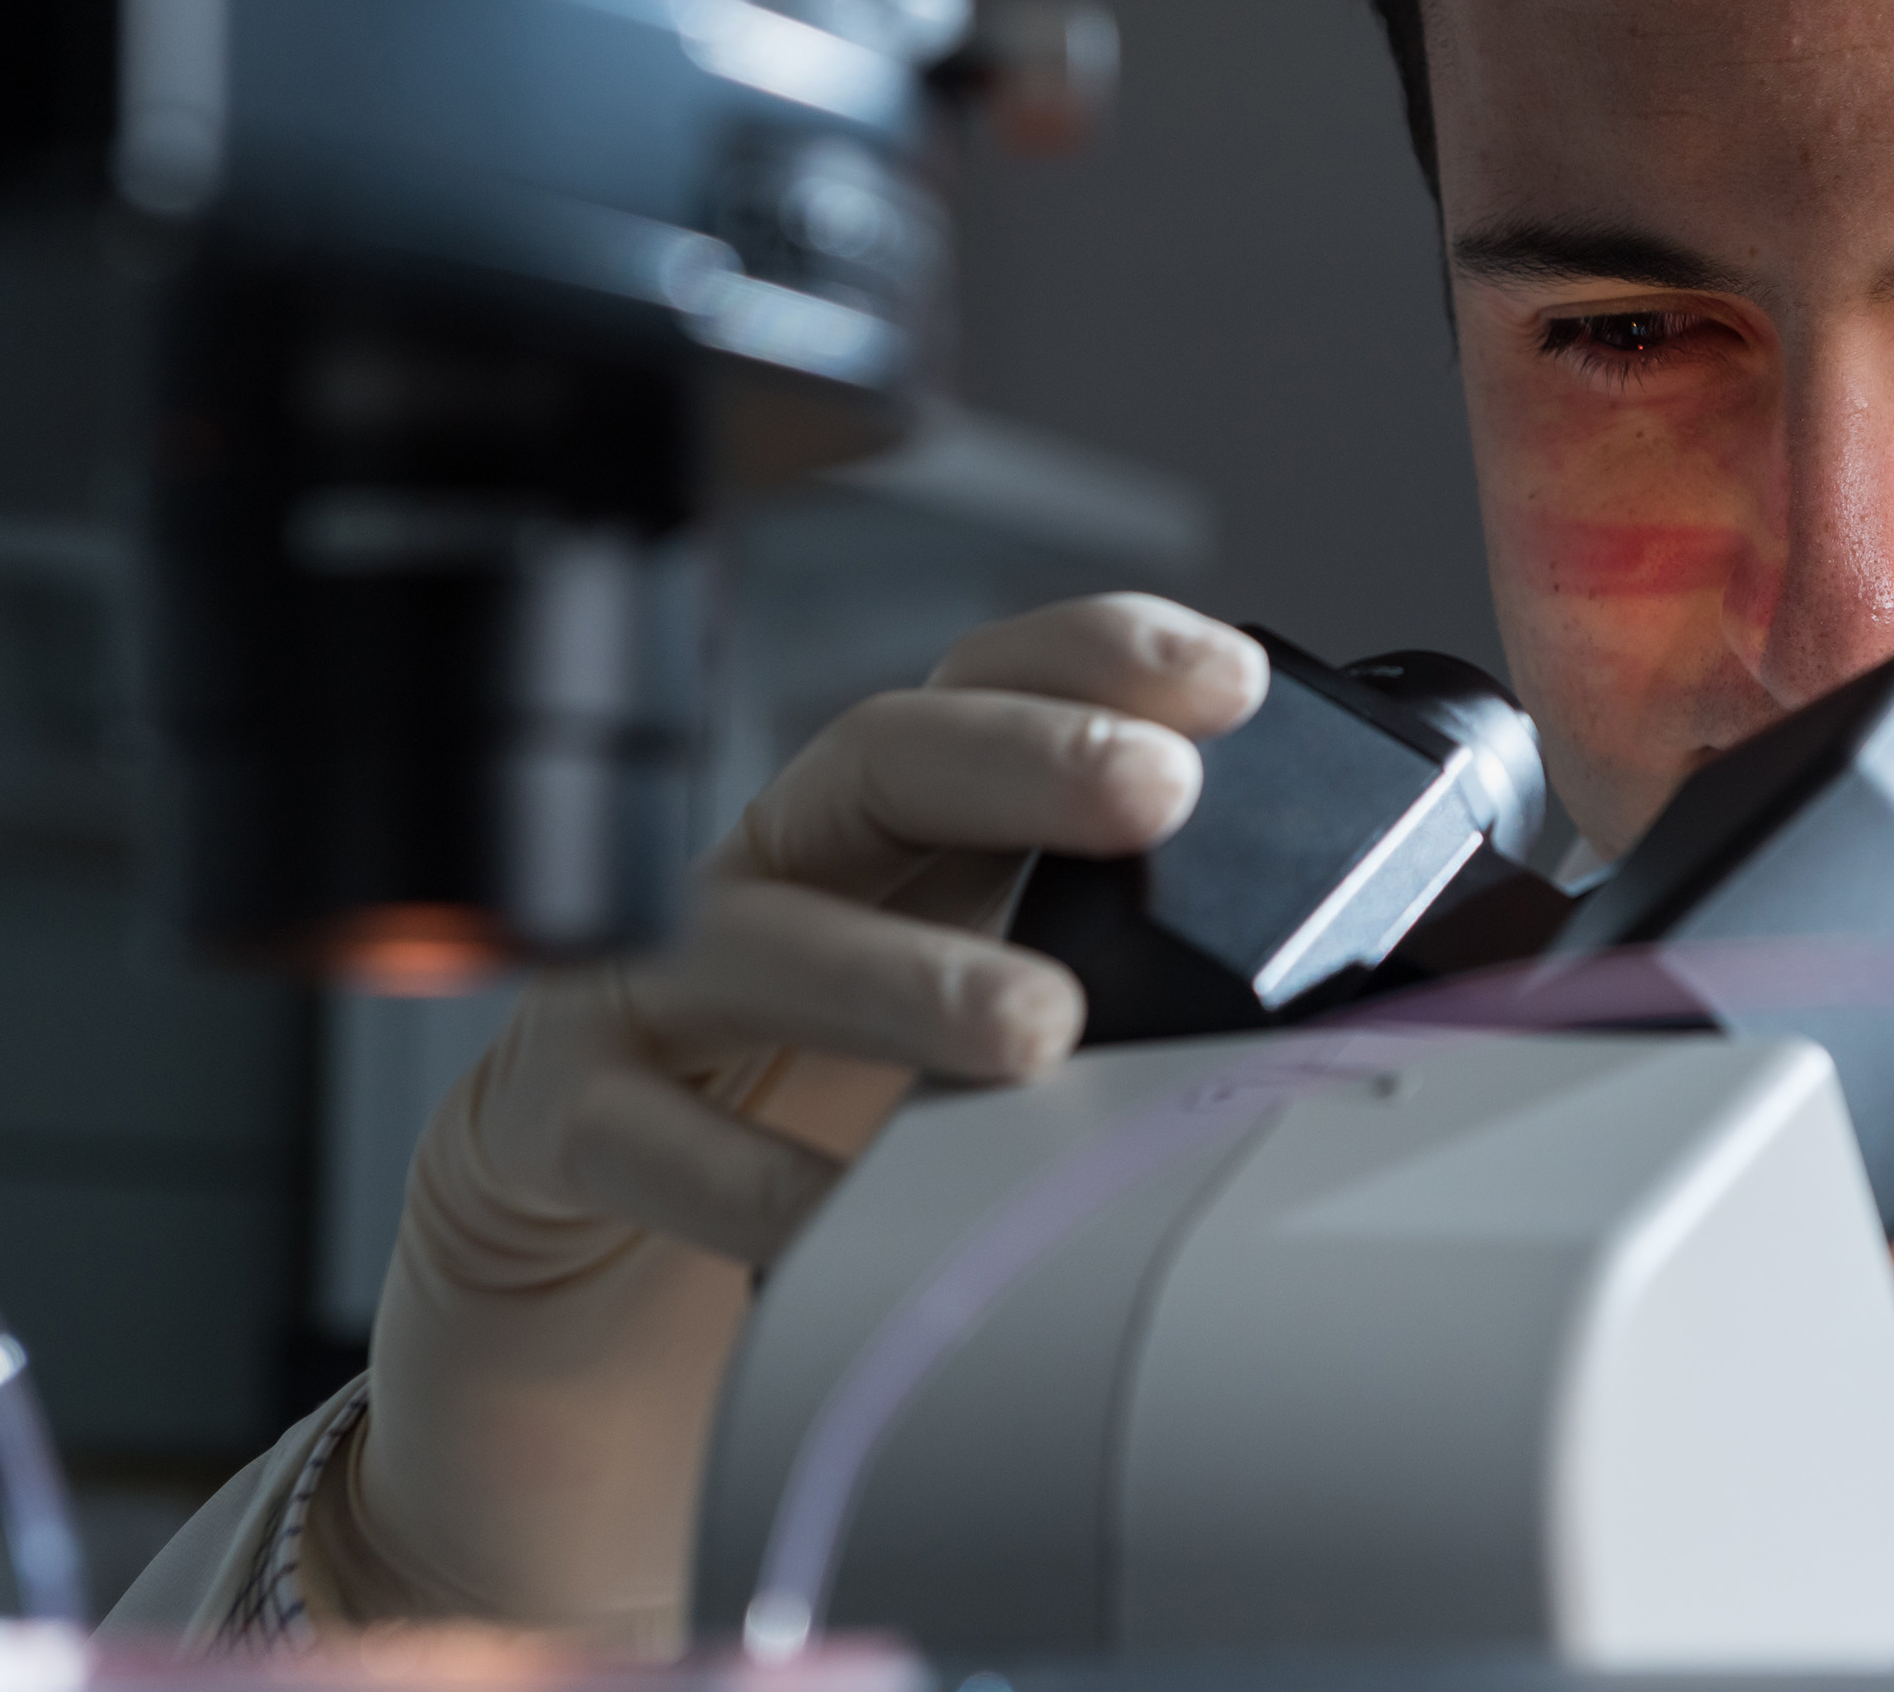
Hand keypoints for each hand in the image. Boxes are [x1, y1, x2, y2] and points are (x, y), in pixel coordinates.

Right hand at [307, 595, 1268, 1647]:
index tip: (1223, 680)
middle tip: (1154, 791)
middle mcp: (769, 869)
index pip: (982, 684)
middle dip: (1018, 756)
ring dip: (900, 974)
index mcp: (882, 828)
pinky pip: (643, 1136)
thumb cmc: (797, 1092)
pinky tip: (832, 1212)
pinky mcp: (557, 1114)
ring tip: (1034, 1026)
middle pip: (876, 758)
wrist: (576, 1235)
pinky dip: (740, 1177)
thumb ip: (1101, 959)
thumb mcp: (954, 999)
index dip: (1095, 658)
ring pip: (759, 939)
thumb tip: (1336, 965)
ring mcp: (649, 981)